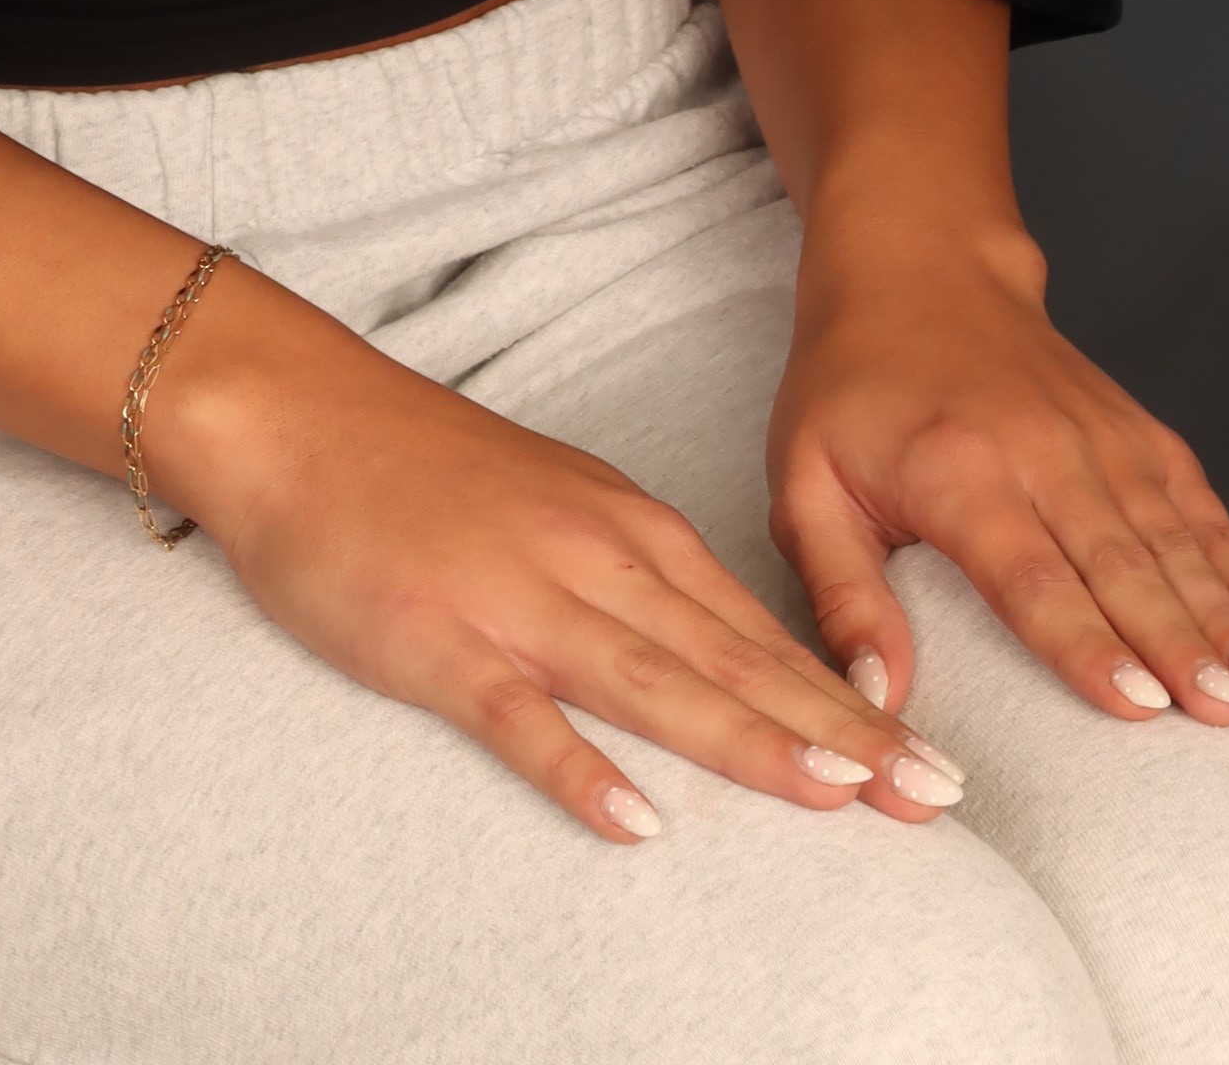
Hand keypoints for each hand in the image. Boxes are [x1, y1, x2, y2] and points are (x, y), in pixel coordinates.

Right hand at [145, 277, 972, 842]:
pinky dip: (577, 766)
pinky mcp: (436, 638)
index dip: (852, 703)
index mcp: (626, 529)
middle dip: (841, 734)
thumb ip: (636, 579)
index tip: (935, 766)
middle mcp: (592, 558)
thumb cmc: (422, 467)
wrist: (293, 409)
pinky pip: (516, 715)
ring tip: (835, 796)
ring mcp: (516, 598)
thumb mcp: (556, 504)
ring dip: (748, 738)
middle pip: (734, 661)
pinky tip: (632, 820)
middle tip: (933, 799)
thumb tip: (725, 660)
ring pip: (652, 681)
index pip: (761, 632)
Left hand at [767, 209, 1228, 732]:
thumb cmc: (851, 390)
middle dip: (1177, 641)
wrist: (919, 265)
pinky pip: (1198, 506)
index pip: (1028, 571)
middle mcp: (1040, 449)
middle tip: (1227, 712)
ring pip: (1172, 537)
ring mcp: (1099, 434)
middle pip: (1118, 561)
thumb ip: (841, 594)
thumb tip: (877, 697)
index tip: (1137, 704)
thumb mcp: (804, 484)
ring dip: (1225, 613)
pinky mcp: (1135, 429)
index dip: (1084, 640)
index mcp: (955, 470)